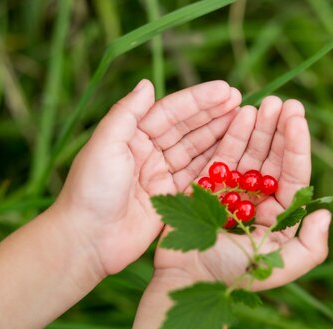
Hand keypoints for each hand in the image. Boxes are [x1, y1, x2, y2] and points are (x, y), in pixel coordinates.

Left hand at [52, 80, 241, 282]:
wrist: (87, 240)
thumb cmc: (90, 190)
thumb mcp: (105, 144)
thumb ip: (127, 114)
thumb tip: (147, 84)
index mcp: (131, 135)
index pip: (170, 112)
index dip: (198, 101)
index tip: (225, 90)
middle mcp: (148, 153)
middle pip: (187, 130)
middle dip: (214, 115)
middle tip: (242, 102)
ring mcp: (160, 177)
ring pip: (196, 152)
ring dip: (219, 136)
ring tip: (246, 121)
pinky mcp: (171, 200)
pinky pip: (198, 178)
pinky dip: (216, 165)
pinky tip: (236, 153)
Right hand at [153, 96, 330, 290]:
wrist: (186, 278)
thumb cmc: (231, 275)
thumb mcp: (278, 267)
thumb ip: (310, 247)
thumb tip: (325, 213)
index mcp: (279, 218)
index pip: (293, 175)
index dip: (297, 145)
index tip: (297, 118)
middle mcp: (259, 201)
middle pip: (274, 159)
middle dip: (280, 130)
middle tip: (285, 103)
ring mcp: (233, 191)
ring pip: (250, 152)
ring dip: (260, 127)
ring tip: (266, 103)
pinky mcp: (207, 184)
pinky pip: (223, 155)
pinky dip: (233, 135)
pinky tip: (243, 114)